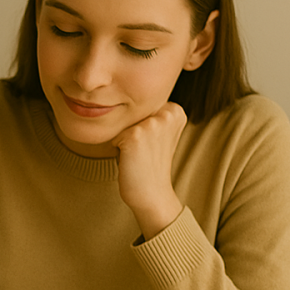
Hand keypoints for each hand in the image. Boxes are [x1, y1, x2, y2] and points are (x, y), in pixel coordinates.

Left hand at [111, 101, 186, 238]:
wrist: (152, 192)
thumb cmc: (150, 164)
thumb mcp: (158, 134)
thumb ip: (151, 115)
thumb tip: (121, 96)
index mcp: (175, 110)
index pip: (141, 108)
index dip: (140, 127)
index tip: (152, 144)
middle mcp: (167, 113)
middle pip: (130, 114)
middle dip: (131, 131)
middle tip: (143, 151)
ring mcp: (151, 123)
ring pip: (122, 124)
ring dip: (123, 139)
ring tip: (137, 154)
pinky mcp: (134, 135)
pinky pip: (113, 136)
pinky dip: (116, 148)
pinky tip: (130, 159)